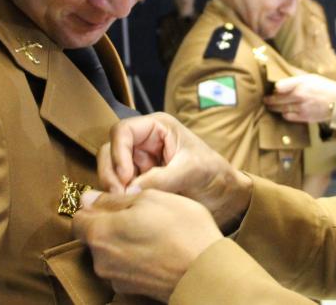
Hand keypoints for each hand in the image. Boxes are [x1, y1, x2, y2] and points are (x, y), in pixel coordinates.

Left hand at [73, 189, 221, 301]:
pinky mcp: (130, 290)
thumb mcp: (149, 198)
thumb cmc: (181, 229)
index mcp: (100, 233)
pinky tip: (157, 250)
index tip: (114, 201)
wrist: (206, 272)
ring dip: (124, 240)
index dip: (94, 206)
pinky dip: (134, 257)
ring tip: (153, 232)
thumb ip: (113, 199)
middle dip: (110, 224)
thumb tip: (88, 198)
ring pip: (110, 252)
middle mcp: (100, 259)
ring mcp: (115, 278)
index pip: (78, 218)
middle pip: (93, 236)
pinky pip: (124, 266)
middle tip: (140, 213)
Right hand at [97, 112, 251, 230]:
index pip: (123, 131)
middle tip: (118, 196)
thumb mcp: (191, 172)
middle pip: (111, 150)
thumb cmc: (214, 173)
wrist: (225, 196)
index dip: (118, 152)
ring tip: (125, 204)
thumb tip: (130, 189)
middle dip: (111, 173)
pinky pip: (119, 186)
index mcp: (157, 127)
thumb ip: (161, 178)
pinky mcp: (139, 181)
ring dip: (113, 186)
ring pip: (111, 169)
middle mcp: (144, 141)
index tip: (125, 177)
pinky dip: (119, 196)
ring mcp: (140, 161)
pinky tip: (128, 207)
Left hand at [264, 74, 335, 123]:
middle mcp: (299, 95)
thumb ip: (296, 78)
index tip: (273, 89)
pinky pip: (289, 117)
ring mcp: (301, 107)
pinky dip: (284, 114)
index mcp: (300, 83)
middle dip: (269, 100)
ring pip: (281, 109)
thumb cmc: (325, 87)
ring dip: (274, 108)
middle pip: (277, 99)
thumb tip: (284, 78)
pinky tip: (283, 112)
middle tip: (265, 99)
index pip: (279, 86)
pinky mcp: (304, 117)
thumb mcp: (311, 77)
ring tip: (270, 106)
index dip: (275, 88)